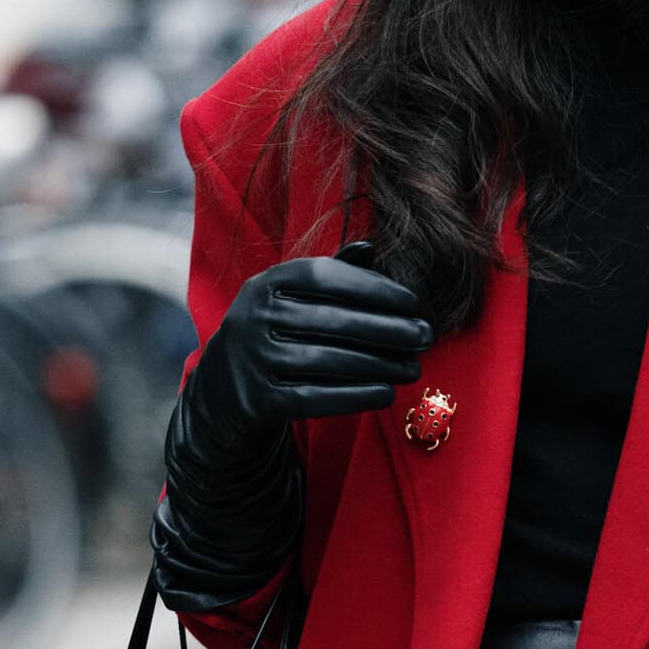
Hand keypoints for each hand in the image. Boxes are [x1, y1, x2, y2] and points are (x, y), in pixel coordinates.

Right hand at [151, 240, 430, 614]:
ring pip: (329, 361)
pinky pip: (317, 398)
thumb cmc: (274, 335)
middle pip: (333, 322)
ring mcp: (251, 360)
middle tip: (425, 337)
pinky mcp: (257, 401)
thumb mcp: (289, 299)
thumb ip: (329, 273)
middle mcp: (252, 318)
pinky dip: (356, 396)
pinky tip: (387, 393)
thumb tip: (371, 247)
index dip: (372, 288)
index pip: (324, 277)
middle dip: (388, 329)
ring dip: (380, 365)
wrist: (223, 393)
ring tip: (414, 368)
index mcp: (264, 284)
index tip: (412, 302)